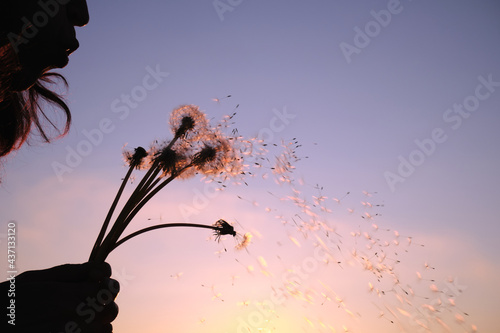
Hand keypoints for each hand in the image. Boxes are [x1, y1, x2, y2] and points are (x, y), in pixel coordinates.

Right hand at [4, 262, 118, 331]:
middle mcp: (73, 318)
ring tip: (82, 316)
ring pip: (106, 328)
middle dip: (105, 304)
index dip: (107, 285)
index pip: (111, 289)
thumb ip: (74, 272)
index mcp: (68, 295)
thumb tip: (104, 270)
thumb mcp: (39, 278)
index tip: (96, 283)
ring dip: (100, 321)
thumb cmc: (14, 298)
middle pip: (112, 311)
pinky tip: (78, 327)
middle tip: (89, 300)